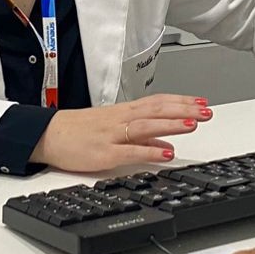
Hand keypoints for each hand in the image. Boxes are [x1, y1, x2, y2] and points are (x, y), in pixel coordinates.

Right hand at [31, 94, 212, 171]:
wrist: (47, 135)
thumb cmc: (77, 131)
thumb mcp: (111, 128)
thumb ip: (140, 134)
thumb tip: (165, 140)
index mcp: (123, 112)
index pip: (157, 102)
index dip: (180, 101)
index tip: (202, 101)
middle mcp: (120, 119)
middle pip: (157, 110)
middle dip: (183, 110)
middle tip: (207, 110)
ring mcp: (113, 135)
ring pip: (146, 125)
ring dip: (171, 124)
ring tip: (193, 124)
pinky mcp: (104, 152)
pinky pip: (130, 150)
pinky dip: (150, 150)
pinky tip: (166, 152)